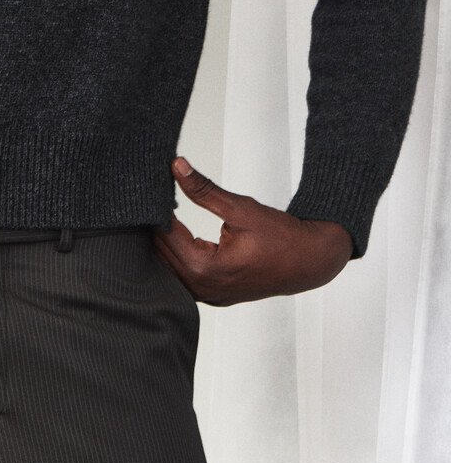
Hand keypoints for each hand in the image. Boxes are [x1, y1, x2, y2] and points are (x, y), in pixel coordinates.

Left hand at [151, 156, 353, 305]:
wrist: (311, 261)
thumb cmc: (282, 237)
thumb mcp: (240, 208)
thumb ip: (203, 190)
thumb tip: (177, 166)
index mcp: (206, 269)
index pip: (165, 237)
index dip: (156, 211)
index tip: (150, 190)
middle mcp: (204, 288)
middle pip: (162, 255)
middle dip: (156, 226)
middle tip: (151, 198)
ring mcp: (210, 296)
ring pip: (171, 268)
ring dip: (165, 242)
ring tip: (161, 213)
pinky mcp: (215, 295)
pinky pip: (185, 276)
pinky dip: (178, 256)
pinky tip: (175, 234)